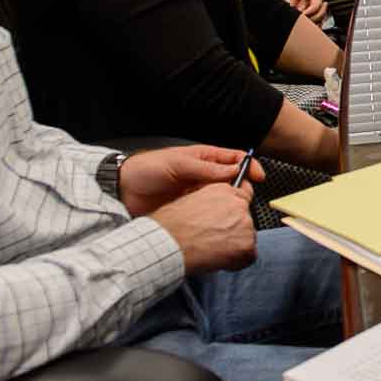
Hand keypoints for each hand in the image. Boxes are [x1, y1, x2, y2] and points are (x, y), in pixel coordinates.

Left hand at [118, 145, 261, 217]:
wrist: (122, 191)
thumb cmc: (146, 170)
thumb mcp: (177, 163)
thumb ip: (205, 168)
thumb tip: (233, 169)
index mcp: (204, 159)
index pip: (235, 159)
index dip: (249, 166)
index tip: (258, 177)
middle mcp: (204, 176)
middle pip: (233, 181)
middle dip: (242, 189)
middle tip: (243, 198)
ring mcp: (198, 194)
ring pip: (224, 198)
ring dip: (230, 204)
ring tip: (232, 211)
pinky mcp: (191, 210)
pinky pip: (209, 213)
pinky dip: (216, 217)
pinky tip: (218, 221)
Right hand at [150, 183, 258, 276]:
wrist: (168, 244)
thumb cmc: (170, 226)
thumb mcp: (189, 201)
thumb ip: (210, 203)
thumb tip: (214, 211)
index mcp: (223, 190)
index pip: (243, 195)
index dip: (236, 211)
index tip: (231, 219)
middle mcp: (238, 204)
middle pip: (246, 219)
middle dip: (234, 231)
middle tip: (214, 240)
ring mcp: (245, 224)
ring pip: (248, 238)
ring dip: (235, 246)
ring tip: (212, 251)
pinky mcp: (247, 244)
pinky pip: (248, 257)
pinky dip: (236, 262)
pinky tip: (217, 260)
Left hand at [273, 0, 327, 23]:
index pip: (316, 6)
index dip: (310, 12)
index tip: (301, 14)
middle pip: (317, 13)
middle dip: (309, 17)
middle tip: (298, 17)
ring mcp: (310, 1)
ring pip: (311, 14)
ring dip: (303, 16)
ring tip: (295, 11)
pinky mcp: (304, 2)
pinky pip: (303, 11)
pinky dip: (298, 11)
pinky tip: (292, 5)